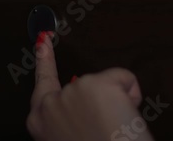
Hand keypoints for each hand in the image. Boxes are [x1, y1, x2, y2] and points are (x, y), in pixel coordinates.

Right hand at [26, 31, 154, 140]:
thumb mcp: (70, 137)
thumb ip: (69, 118)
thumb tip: (84, 99)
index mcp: (40, 121)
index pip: (41, 82)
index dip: (43, 59)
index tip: (43, 40)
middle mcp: (51, 104)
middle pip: (82, 87)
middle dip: (98, 100)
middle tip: (108, 124)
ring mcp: (74, 90)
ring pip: (105, 84)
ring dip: (116, 103)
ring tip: (115, 129)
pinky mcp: (98, 83)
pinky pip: (124, 78)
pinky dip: (132, 93)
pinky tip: (127, 113)